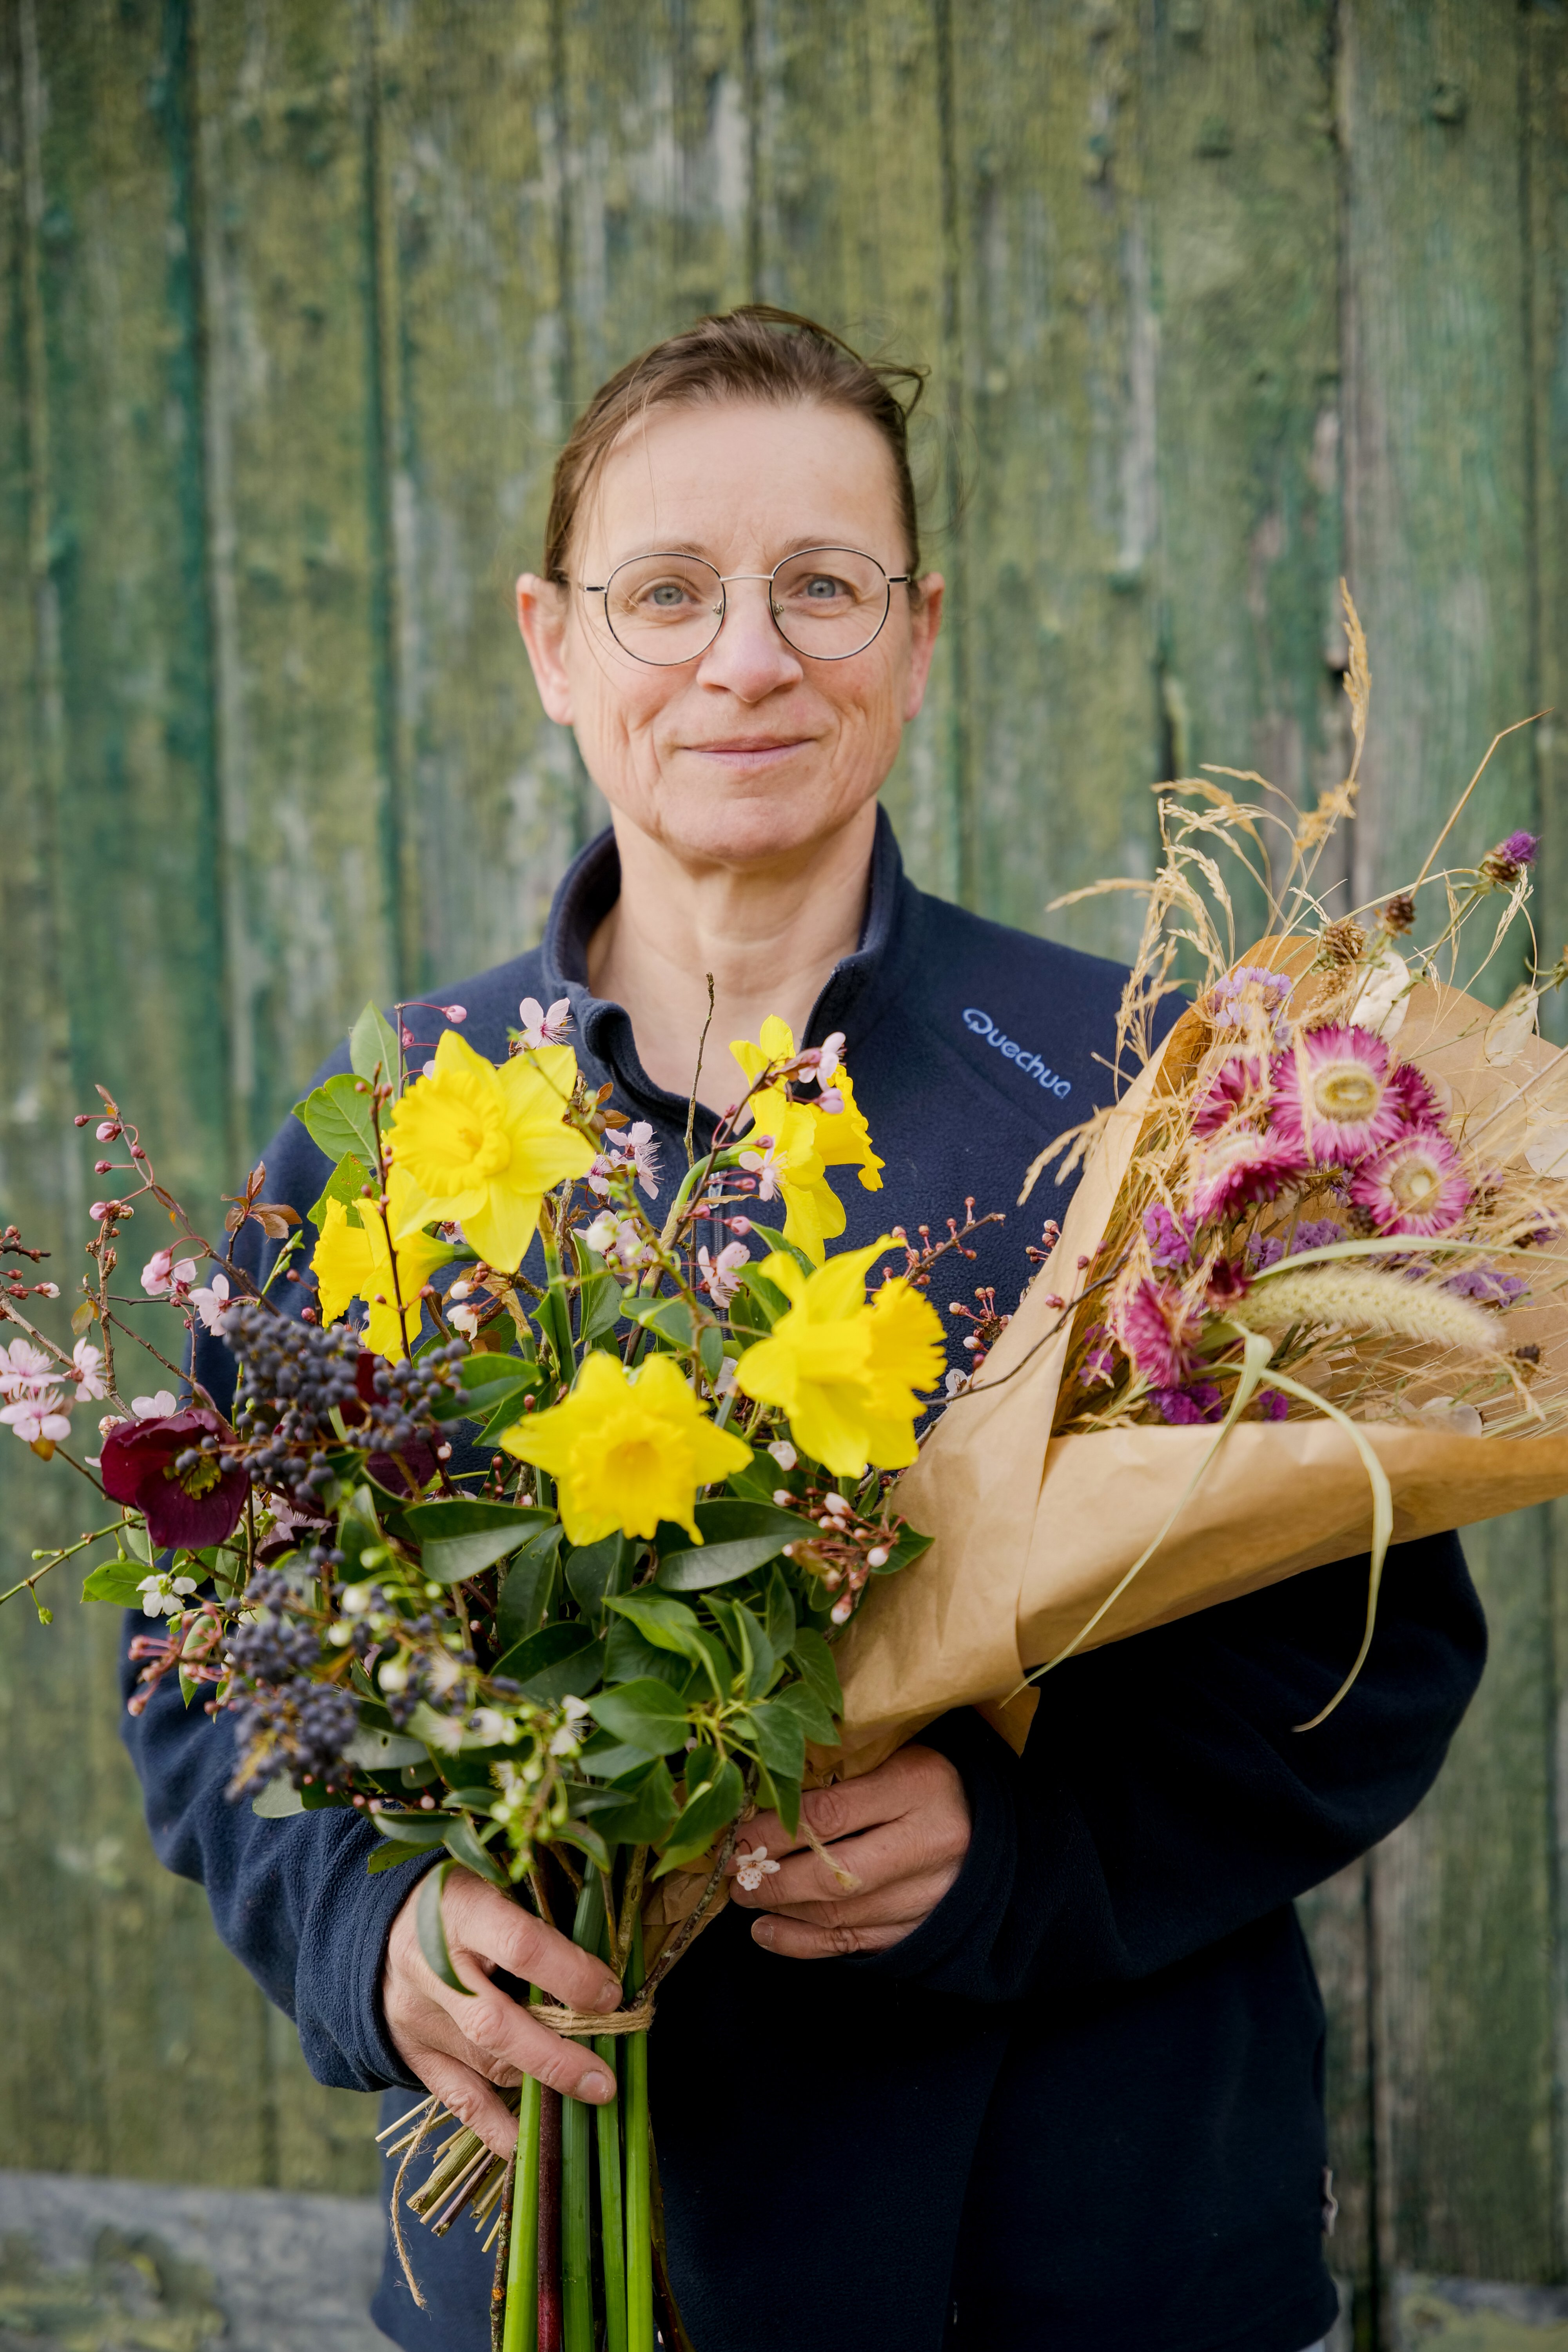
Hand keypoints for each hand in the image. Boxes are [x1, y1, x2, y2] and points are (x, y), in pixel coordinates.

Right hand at [383, 1867, 623, 2158]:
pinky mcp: (412, 2054)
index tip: (611, 1995)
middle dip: (557, 2058)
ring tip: (587, 2100)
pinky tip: (532, 2150)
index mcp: (460, 1910)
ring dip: (539, 2089)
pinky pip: (458, 2101)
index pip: (520, 1945)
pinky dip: (497, 2130)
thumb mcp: (495, 1880)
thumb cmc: (458, 1894)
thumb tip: (611, 1959)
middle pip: (496, 2024)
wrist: (373, 1923)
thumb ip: (543, 1912)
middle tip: (604, 2083)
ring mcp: (418, 2017)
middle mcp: (433, 1968)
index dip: (570, 1973)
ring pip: (484, 2066)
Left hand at [725, 1744, 969, 1957]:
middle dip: (771, 1877)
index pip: (831, 1815)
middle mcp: (927, 1846)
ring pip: (840, 1914)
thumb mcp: (895, 1754)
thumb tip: (764, 1789)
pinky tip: (767, 1933)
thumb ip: (841, 1770)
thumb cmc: (930, 1779)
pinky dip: (803, 1943)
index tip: (736, 1833)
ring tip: (744, 1895)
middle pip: (833, 1874)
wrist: (995, 1827)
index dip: (774, 1829)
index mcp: (918, 1787)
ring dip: (782, 1908)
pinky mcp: (921, 1931)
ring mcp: (928, 1897)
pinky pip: (854, 1943)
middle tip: (733, 1872)